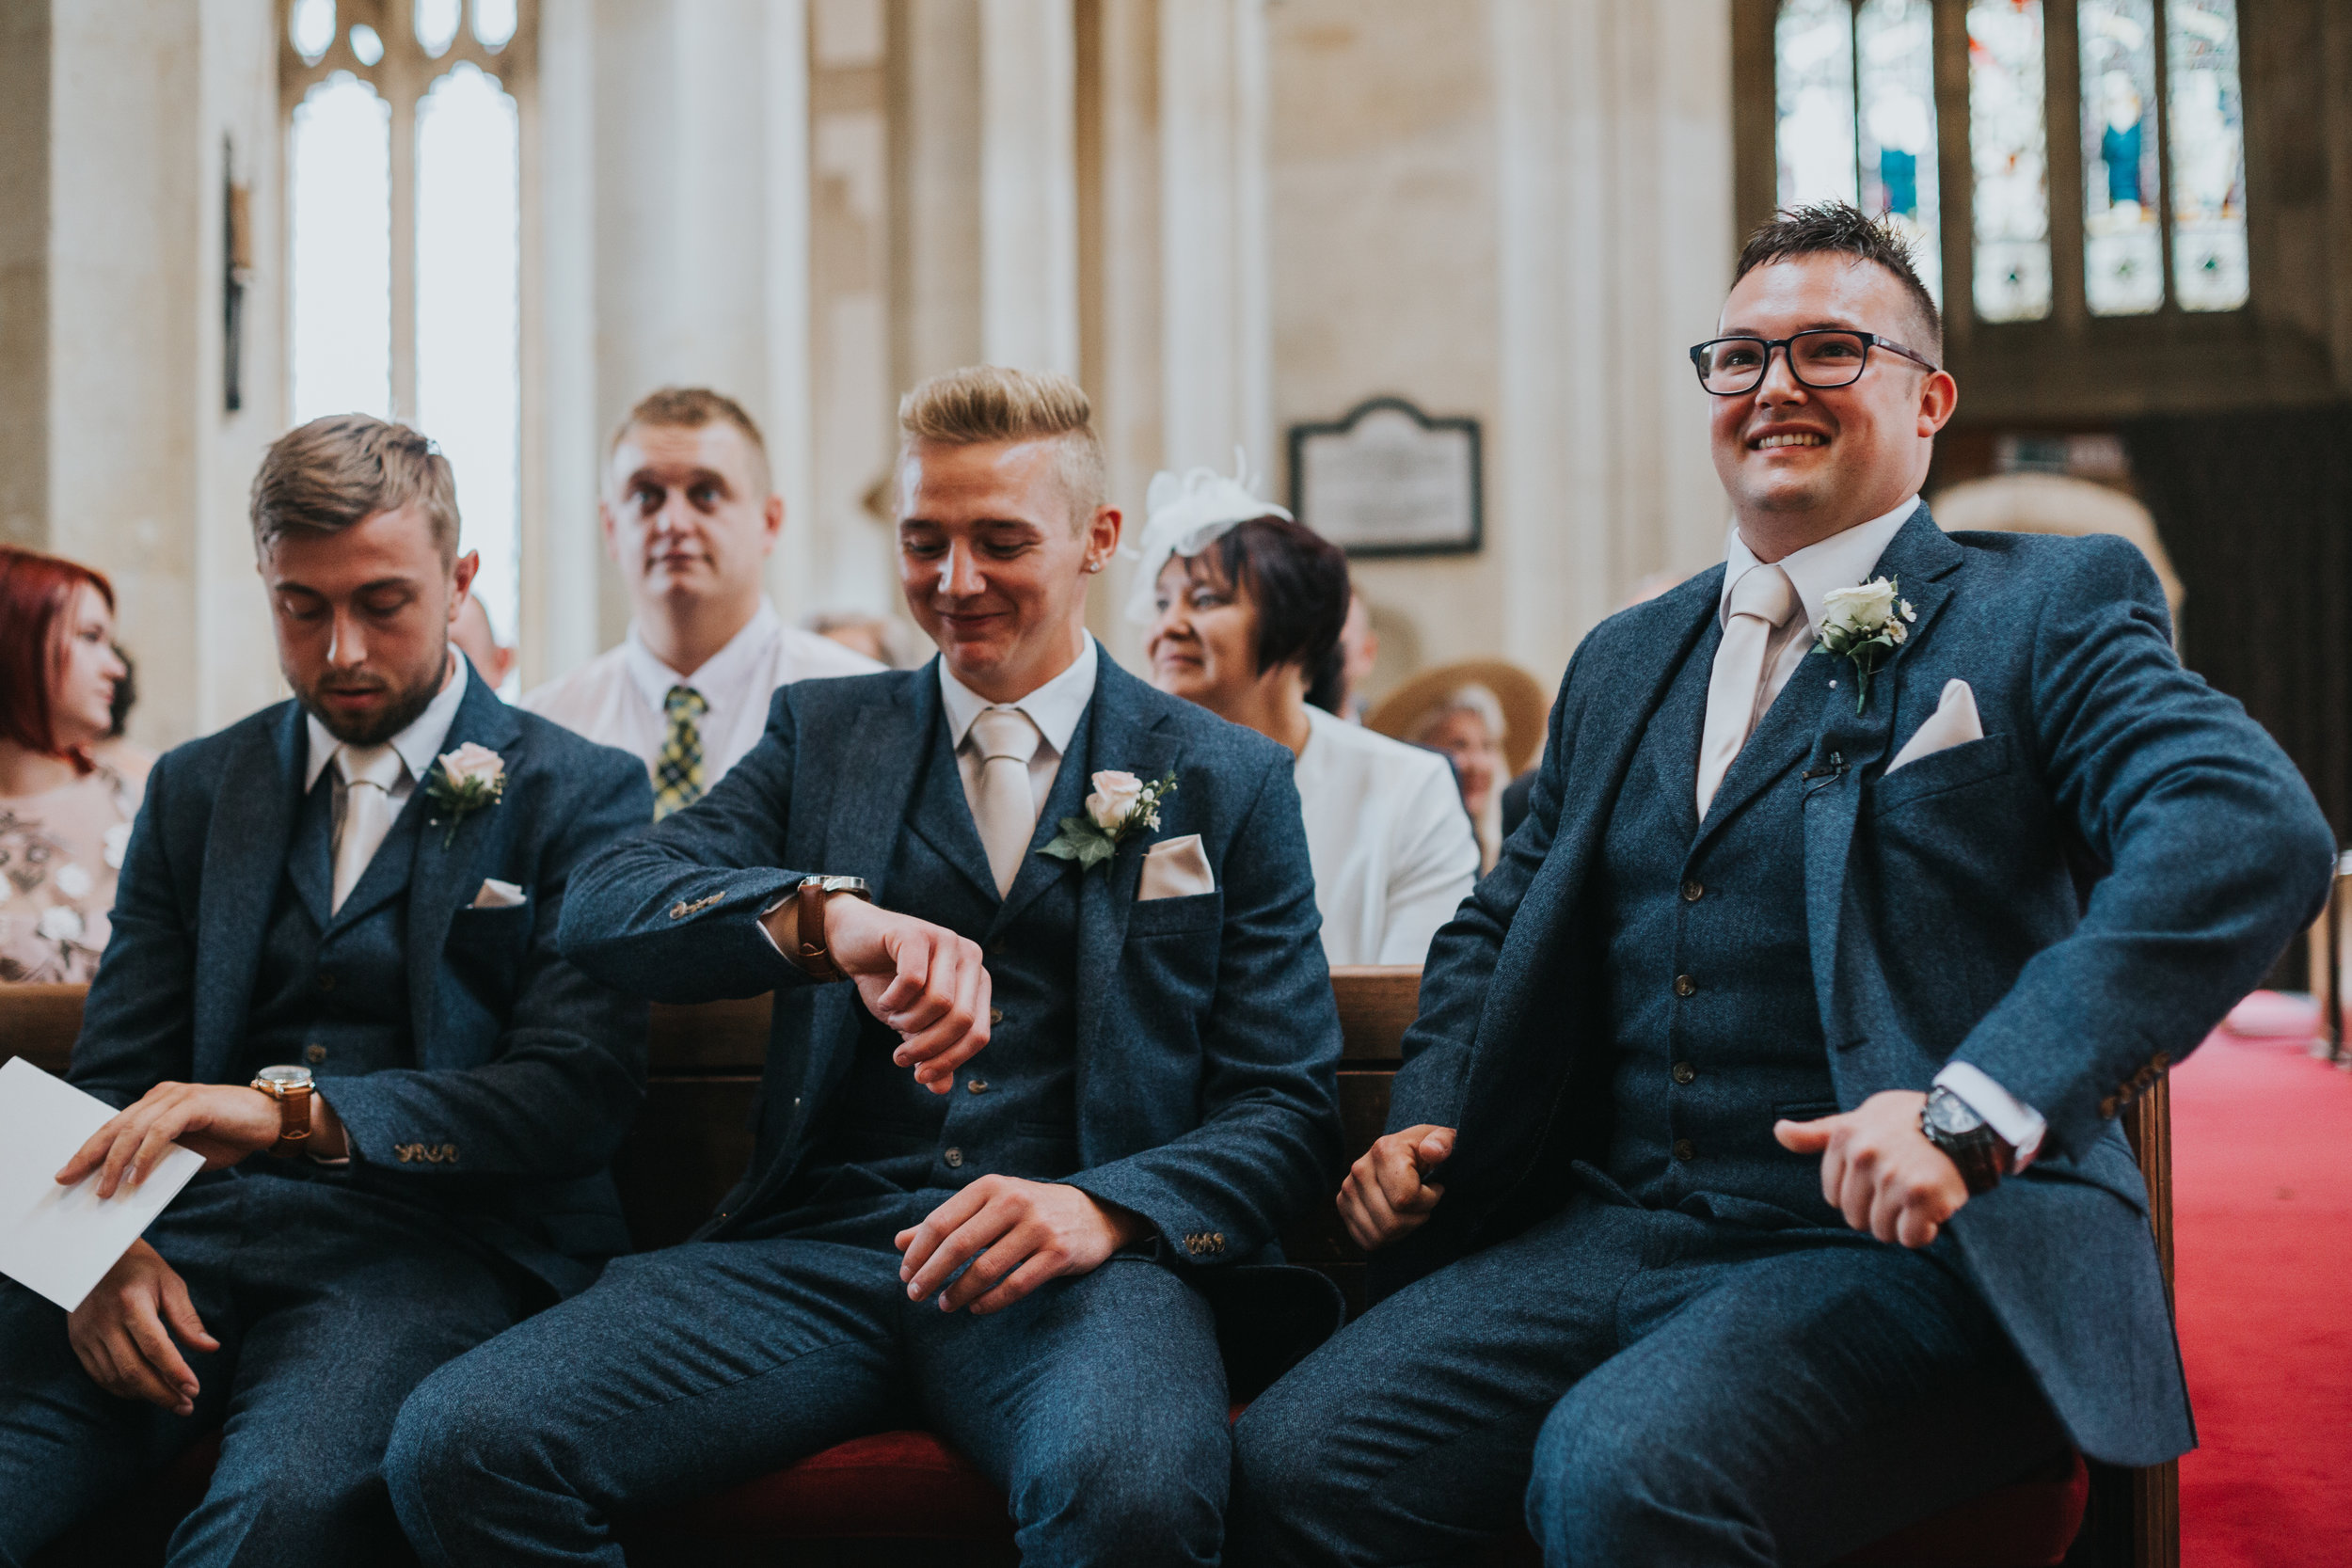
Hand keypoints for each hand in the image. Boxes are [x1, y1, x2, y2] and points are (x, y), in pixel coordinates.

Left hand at [57, 1082, 291, 1195]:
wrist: (273, 1121)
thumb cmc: (232, 1136)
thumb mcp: (188, 1150)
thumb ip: (160, 1156)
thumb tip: (127, 1181)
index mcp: (158, 1103)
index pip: (115, 1126)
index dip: (89, 1150)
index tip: (68, 1173)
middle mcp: (162, 1094)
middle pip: (115, 1126)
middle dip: (88, 1155)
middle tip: (68, 1179)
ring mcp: (177, 1097)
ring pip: (133, 1130)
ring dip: (116, 1163)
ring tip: (105, 1190)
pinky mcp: (193, 1105)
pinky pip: (160, 1132)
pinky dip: (145, 1156)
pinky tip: (137, 1178)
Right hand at [65, 1240, 217, 1415]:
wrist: (96, 1257)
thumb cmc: (141, 1269)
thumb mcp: (170, 1284)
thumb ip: (188, 1320)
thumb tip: (211, 1348)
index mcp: (131, 1303)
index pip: (155, 1347)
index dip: (175, 1372)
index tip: (195, 1390)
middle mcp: (104, 1322)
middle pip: (133, 1370)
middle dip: (162, 1393)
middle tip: (186, 1406)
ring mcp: (87, 1334)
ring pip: (115, 1378)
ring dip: (144, 1395)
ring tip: (171, 1401)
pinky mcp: (77, 1342)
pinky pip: (99, 1376)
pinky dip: (123, 1389)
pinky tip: (144, 1392)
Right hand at [821, 896, 992, 1094]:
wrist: (852, 942)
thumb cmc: (888, 983)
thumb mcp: (911, 1024)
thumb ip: (930, 1052)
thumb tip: (941, 1089)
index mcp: (978, 981)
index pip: (979, 1034)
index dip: (950, 1061)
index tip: (921, 1076)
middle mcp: (970, 958)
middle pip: (962, 1020)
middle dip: (927, 1047)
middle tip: (900, 1058)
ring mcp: (946, 941)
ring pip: (939, 1002)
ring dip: (908, 1022)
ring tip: (893, 1019)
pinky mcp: (917, 933)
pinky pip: (912, 980)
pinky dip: (894, 1001)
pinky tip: (885, 1001)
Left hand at [894, 1176, 1143, 1314]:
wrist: (1095, 1212)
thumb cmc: (1030, 1210)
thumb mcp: (989, 1206)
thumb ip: (947, 1222)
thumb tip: (899, 1242)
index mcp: (991, 1187)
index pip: (941, 1221)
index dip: (919, 1252)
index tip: (906, 1275)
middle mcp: (1013, 1202)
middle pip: (959, 1245)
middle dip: (931, 1275)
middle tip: (915, 1296)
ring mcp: (1038, 1228)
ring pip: (985, 1269)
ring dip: (959, 1292)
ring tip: (945, 1306)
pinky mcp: (1058, 1254)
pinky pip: (1016, 1285)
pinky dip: (990, 1302)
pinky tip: (977, 1309)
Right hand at [1336, 1125, 1453, 1251]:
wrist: (1408, 1154)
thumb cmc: (1430, 1152)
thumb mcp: (1444, 1141)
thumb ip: (1444, 1142)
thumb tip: (1431, 1151)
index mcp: (1383, 1150)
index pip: (1405, 1199)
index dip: (1429, 1200)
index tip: (1436, 1187)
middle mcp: (1359, 1169)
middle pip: (1392, 1221)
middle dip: (1417, 1217)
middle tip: (1424, 1202)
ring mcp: (1348, 1189)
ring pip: (1380, 1235)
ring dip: (1404, 1229)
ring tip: (1412, 1209)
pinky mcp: (1343, 1205)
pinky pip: (1368, 1240)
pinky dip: (1388, 1237)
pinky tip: (1398, 1217)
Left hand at [1775, 1090, 1967, 1247]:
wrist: (1968, 1118)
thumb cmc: (1910, 1120)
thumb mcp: (1861, 1116)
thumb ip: (1820, 1133)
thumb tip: (1779, 1131)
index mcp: (1845, 1137)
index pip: (1833, 1196)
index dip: (1859, 1194)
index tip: (1881, 1178)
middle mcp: (1864, 1157)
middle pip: (1855, 1217)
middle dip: (1878, 1212)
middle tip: (1903, 1190)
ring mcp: (1892, 1177)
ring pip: (1882, 1231)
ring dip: (1902, 1224)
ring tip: (1919, 1197)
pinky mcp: (1921, 1196)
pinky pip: (1910, 1238)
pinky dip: (1923, 1232)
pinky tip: (1934, 1210)